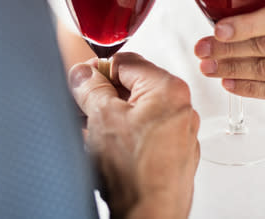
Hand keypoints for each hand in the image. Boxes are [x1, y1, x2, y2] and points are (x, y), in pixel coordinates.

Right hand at [69, 53, 199, 218]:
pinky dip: (125, 136)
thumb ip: (90, 87)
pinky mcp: (173, 156)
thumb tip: (83, 74)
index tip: (82, 81)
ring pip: (138, 113)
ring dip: (111, 118)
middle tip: (82, 107)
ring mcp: (180, 134)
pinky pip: (146, 135)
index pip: (126, 61)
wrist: (150, 215)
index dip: (98, 70)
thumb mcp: (101, 116)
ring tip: (90, 132)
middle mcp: (181, 108)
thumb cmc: (135, 172)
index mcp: (168, 89)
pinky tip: (107, 150)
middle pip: (133, 87)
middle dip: (104, 96)